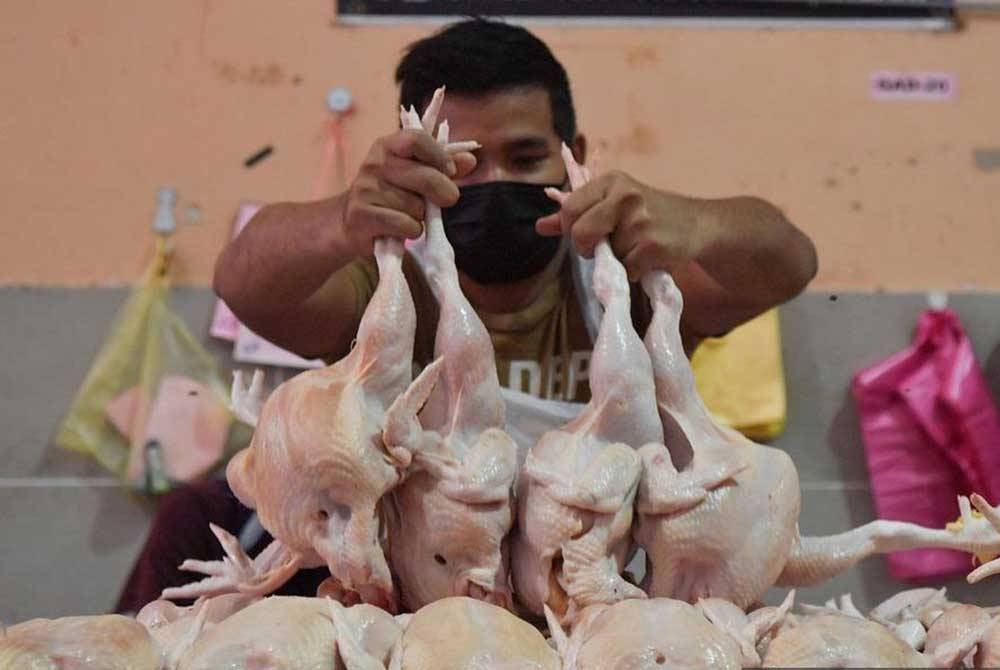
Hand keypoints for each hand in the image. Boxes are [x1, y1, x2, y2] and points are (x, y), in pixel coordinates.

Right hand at [338, 129, 476, 256]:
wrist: (352, 222)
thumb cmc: (391, 195)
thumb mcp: (415, 175)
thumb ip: (443, 167)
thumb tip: (470, 160)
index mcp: (387, 146)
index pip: (416, 140)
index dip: (439, 155)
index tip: (451, 171)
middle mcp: (373, 163)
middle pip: (425, 177)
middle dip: (444, 192)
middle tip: (447, 199)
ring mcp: (365, 189)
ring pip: (416, 207)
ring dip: (421, 217)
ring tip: (407, 215)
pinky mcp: (361, 215)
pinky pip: (405, 225)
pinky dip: (411, 231)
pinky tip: (401, 230)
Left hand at [536, 170, 702, 281]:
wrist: (699, 224)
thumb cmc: (649, 213)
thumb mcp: (613, 203)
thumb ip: (576, 214)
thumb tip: (540, 226)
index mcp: (611, 181)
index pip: (570, 208)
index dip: (571, 228)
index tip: (584, 234)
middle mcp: (625, 196)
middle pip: (581, 232)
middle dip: (586, 248)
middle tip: (604, 248)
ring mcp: (640, 221)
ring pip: (606, 256)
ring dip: (618, 260)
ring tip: (638, 246)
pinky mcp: (653, 246)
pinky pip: (626, 270)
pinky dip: (634, 271)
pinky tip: (648, 258)